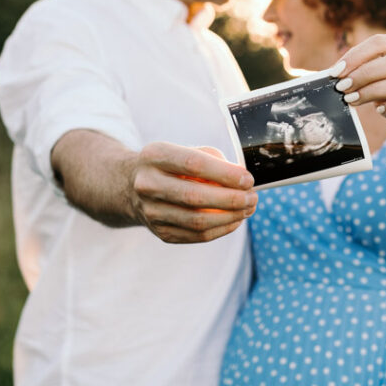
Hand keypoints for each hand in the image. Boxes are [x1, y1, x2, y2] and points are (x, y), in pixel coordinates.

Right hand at [128, 142, 257, 243]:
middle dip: (231, 199)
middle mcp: (148, 184)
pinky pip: (197, 235)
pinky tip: (235, 220)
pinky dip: (222, 229)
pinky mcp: (160, 232)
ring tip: (248, 208)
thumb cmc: (171, 166)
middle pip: (195, 196)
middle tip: (253, 197)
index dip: (225, 174)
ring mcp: (151, 212)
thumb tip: (241, 179)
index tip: (248, 179)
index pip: (194, 165)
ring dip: (230, 217)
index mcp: (155, 156)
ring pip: (197, 221)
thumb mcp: (186, 150)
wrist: (132, 186)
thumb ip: (214, 159)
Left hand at [332, 33, 385, 146]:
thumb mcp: (379, 80)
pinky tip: (380, 110)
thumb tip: (336, 73)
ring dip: (373, 91)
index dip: (357, 55)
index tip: (337, 71)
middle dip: (363, 74)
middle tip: (342, 87)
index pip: (382, 42)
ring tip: (353, 99)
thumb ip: (364, 71)